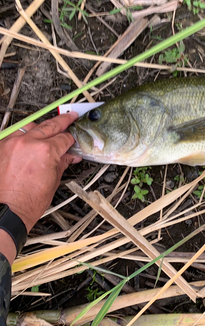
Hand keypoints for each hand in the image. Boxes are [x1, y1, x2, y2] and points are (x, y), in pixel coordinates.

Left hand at [0, 113, 81, 232]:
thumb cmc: (27, 202)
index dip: (72, 139)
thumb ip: (61, 163)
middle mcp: (28, 143)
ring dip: (42, 126)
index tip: (75, 140)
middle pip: (50, 125)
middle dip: (63, 120)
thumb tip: (69, 156)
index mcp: (45, 150)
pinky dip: (24, 135)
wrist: (6, 211)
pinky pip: (15, 134)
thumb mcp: (53, 181)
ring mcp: (12, 143)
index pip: (65, 138)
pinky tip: (30, 140)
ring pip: (31, 126)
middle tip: (71, 116)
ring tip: (49, 127)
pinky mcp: (0, 147)